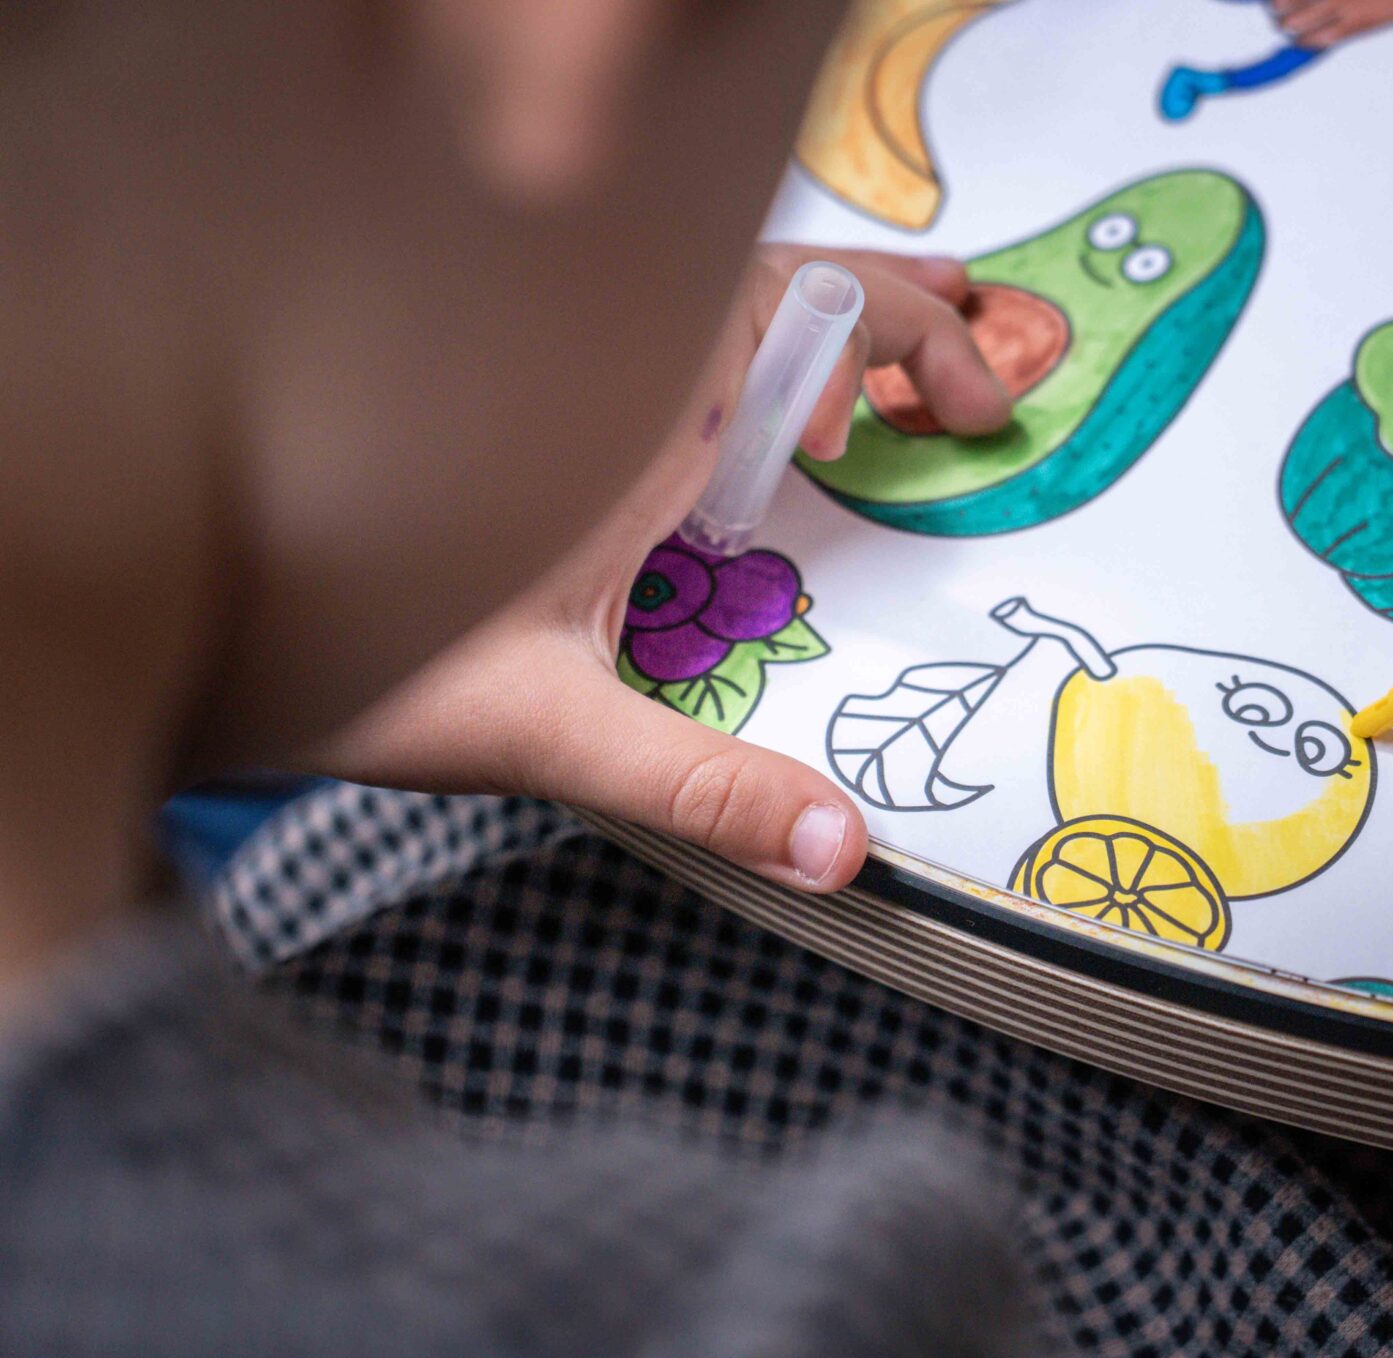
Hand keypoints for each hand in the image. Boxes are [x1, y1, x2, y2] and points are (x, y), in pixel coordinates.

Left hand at [318, 246, 1010, 893]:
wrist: (210, 622)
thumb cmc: (355, 660)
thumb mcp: (547, 728)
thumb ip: (699, 786)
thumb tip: (843, 846)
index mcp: (625, 409)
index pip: (795, 300)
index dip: (891, 336)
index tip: (932, 423)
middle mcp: (611, 377)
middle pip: (785, 283)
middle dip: (902, 316)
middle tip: (989, 382)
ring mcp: (589, 394)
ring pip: (739, 305)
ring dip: (849, 322)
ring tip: (942, 342)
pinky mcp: (569, 434)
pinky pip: (698, 357)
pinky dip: (786, 360)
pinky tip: (814, 419)